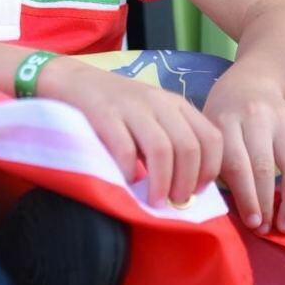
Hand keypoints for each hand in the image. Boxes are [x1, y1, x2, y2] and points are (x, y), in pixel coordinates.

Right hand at [39, 57, 222, 205]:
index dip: (210, 170)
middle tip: (174, 203)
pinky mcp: (104, 114)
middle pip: (189, 147)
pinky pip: (125, 149)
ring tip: (155, 201)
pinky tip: (126, 182)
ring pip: (162, 149)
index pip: (211, 138)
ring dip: (162, 183)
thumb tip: (188, 189)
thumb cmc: (116, 109)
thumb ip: (171, 142)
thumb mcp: (152, 118)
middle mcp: (158, 102)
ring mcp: (131, 106)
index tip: (195, 192)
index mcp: (176, 104)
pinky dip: (129, 172)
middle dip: (186, 183)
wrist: (72, 81)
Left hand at [203, 67, 284, 233]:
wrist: (248, 84)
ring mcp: (281, 118)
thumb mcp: (209, 133)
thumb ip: (214, 165)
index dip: (247, 198)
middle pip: (264, 167)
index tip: (252, 224)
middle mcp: (254, 117)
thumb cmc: (223, 117)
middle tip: (267, 229)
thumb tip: (225, 211)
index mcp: (225, 121)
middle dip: (268, 204)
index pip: (237, 165)